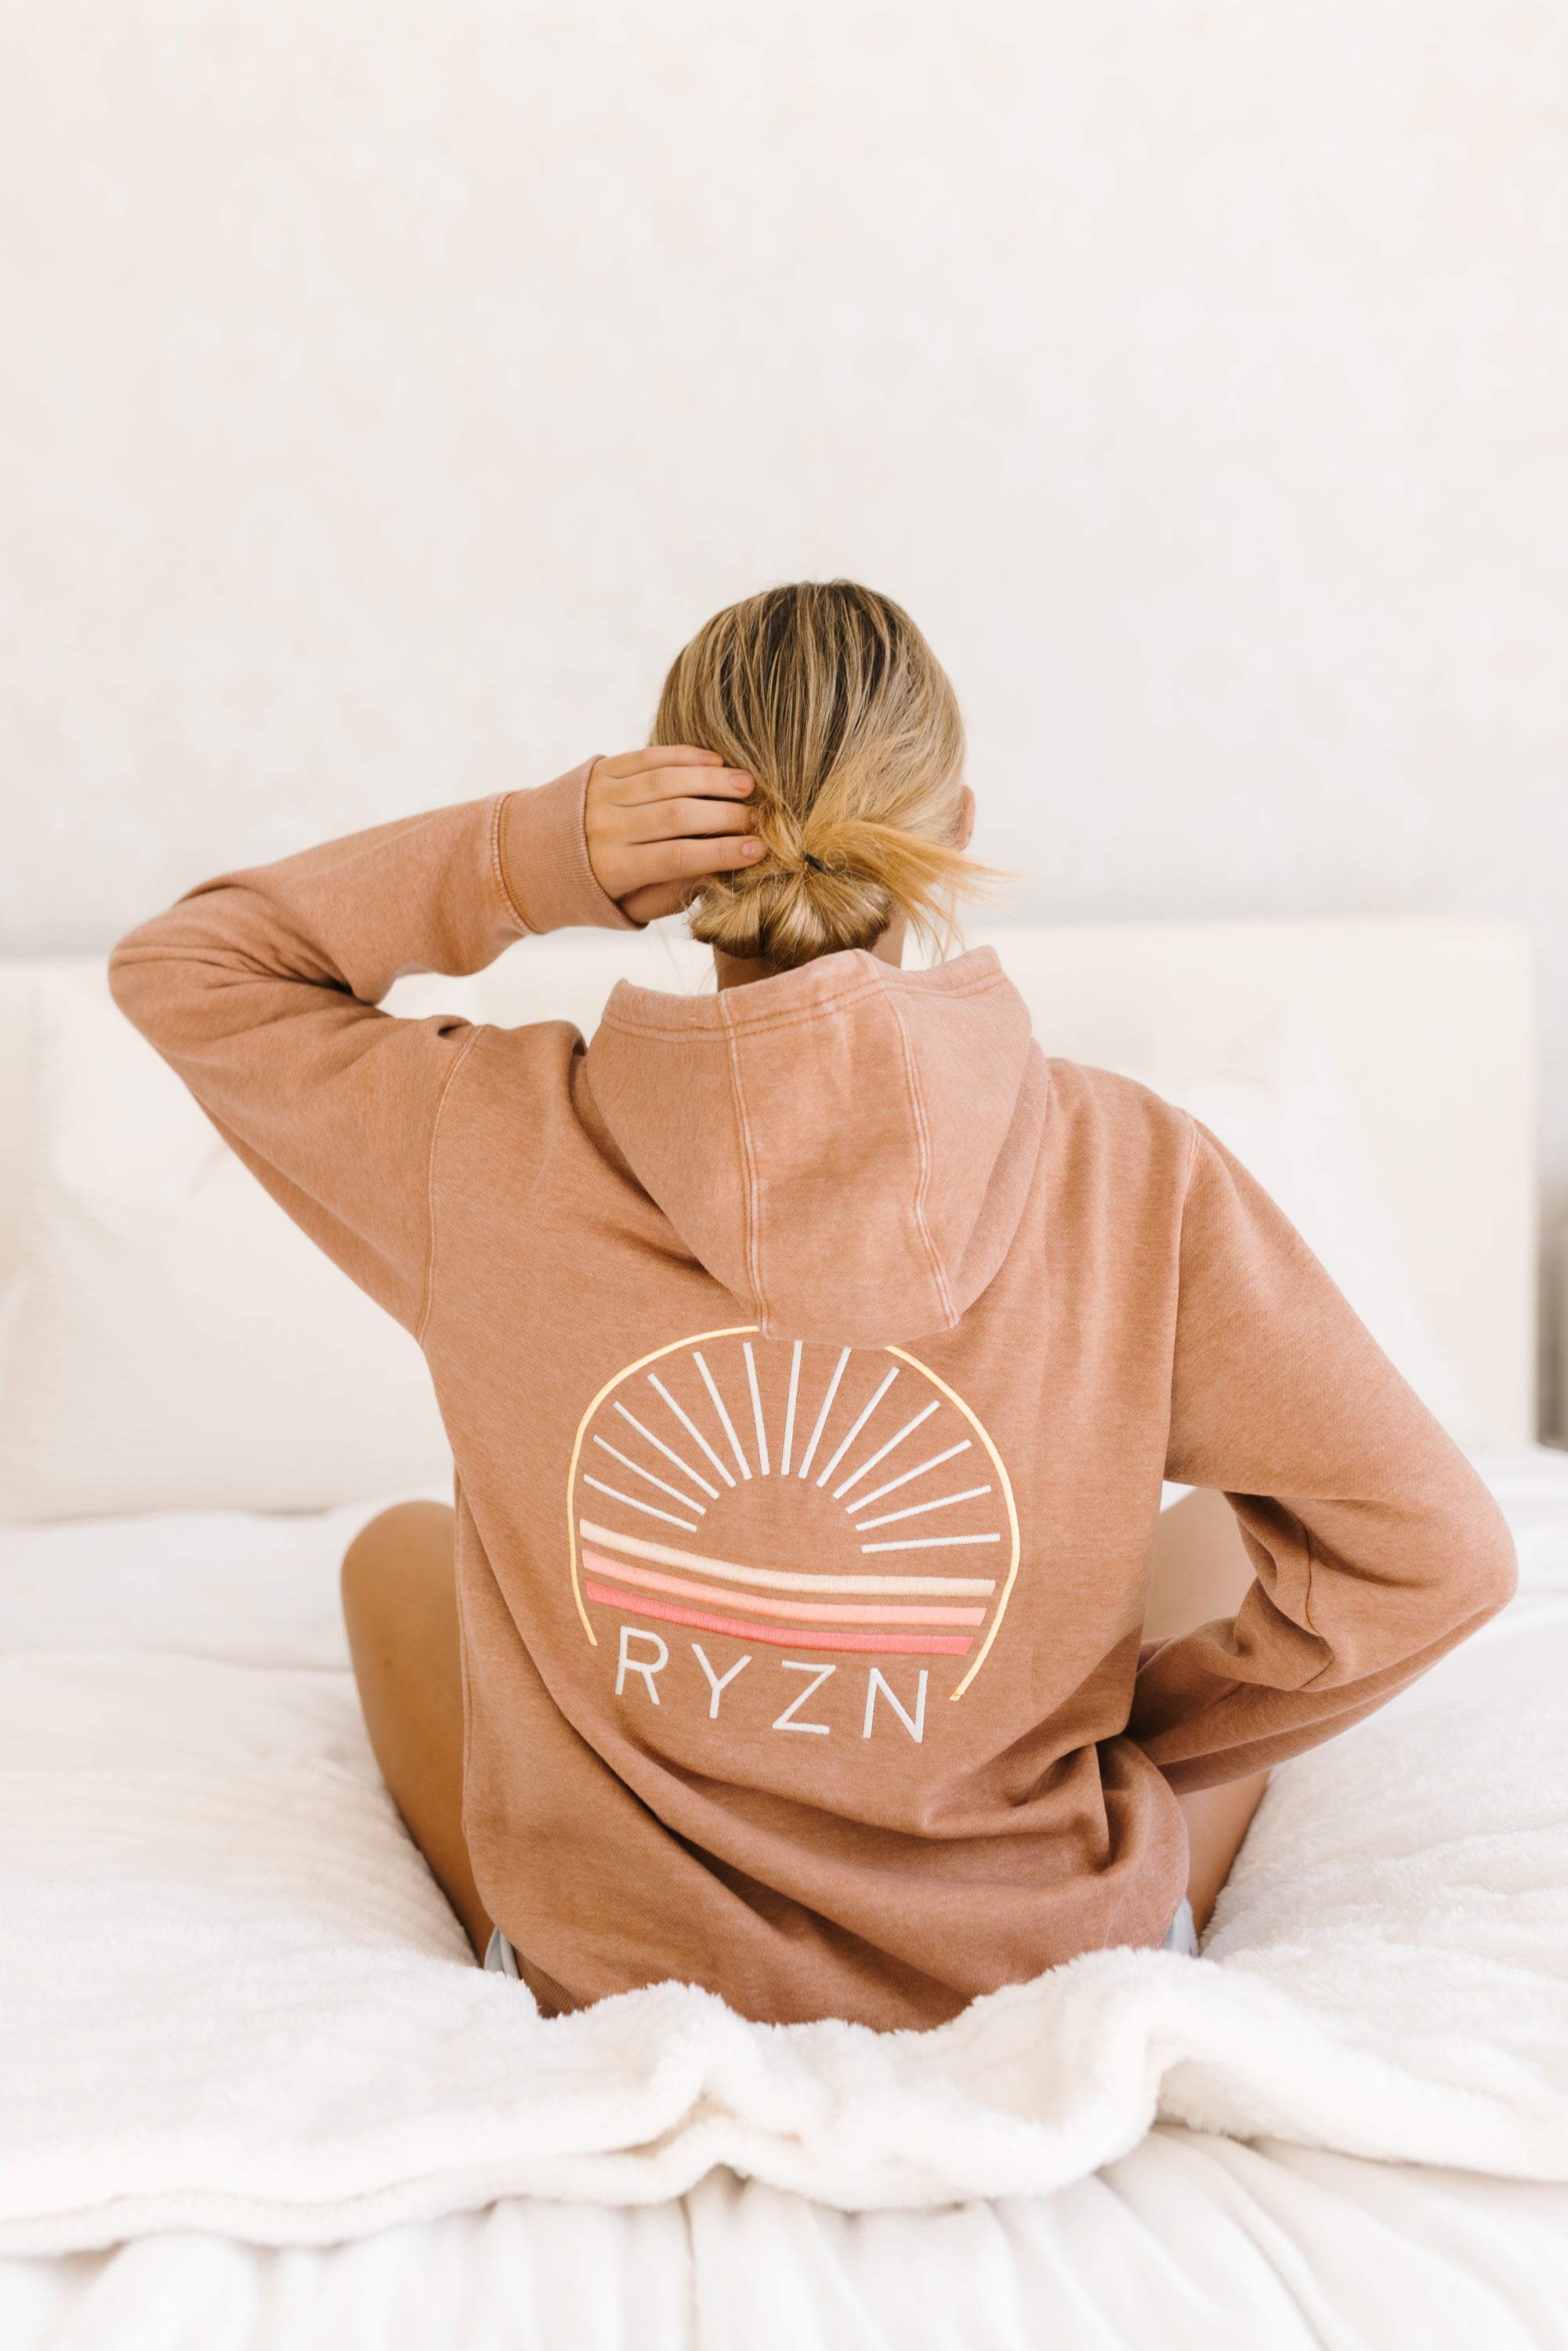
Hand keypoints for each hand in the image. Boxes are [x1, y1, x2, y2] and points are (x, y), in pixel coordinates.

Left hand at [585, 747, 764, 923]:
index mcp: (614, 869)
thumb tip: (720, 873)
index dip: (722, 852)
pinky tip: (716, 762)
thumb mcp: (630, 906)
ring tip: (747, 785)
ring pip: (666, 780)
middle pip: (677, 816)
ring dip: (713, 781)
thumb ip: (672, 894)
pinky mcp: (602, 769)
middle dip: (726, 816)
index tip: (759, 850)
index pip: (678, 857)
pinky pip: (649, 757)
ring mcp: (602, 794)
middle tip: (759, 818)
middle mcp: (606, 828)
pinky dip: (685, 756)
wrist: (535, 853)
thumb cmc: (597, 888)